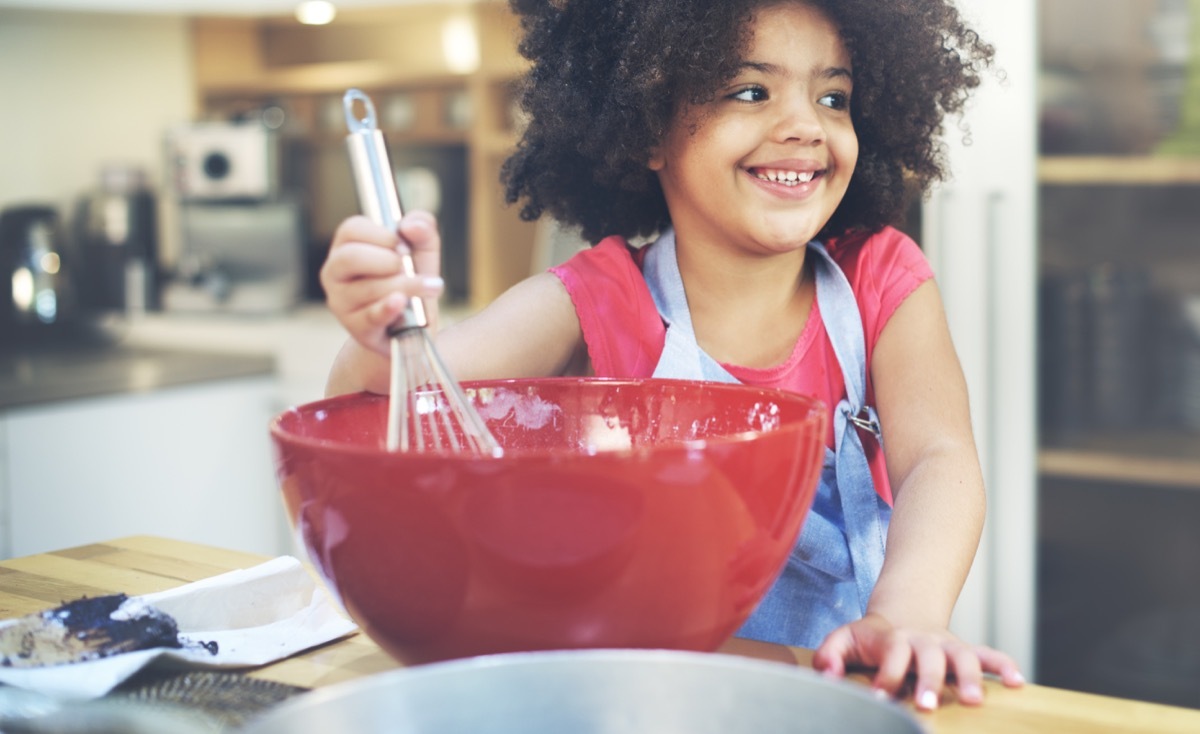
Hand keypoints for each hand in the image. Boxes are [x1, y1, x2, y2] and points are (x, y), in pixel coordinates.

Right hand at [320, 212, 444, 355]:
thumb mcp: (422, 249)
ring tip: (429, 287)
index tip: (405, 247)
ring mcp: (341, 301)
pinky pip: (370, 316)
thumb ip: (422, 228)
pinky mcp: (355, 326)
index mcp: (347, 246)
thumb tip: (411, 226)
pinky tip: (401, 302)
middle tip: (409, 266)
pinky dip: (388, 308)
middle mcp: (336, 272)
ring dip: (405, 285)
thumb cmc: (410, 279)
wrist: (413, 323)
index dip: (382, 235)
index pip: (352, 229)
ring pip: (367, 288)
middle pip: (350, 257)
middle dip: (387, 260)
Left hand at [811, 613, 1024, 710]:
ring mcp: (946, 644)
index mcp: (893, 639)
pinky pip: (987, 655)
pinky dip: (1003, 665)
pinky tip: (1016, 683)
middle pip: (929, 657)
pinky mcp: (962, 650)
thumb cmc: (871, 637)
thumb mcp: (844, 639)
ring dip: (970, 677)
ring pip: (963, 656)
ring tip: (974, 702)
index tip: (879, 697)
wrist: (902, 613)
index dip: (886, 676)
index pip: (892, 655)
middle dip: (930, 680)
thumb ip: (831, 655)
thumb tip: (828, 676)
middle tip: (928, 705)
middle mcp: (923, 640)